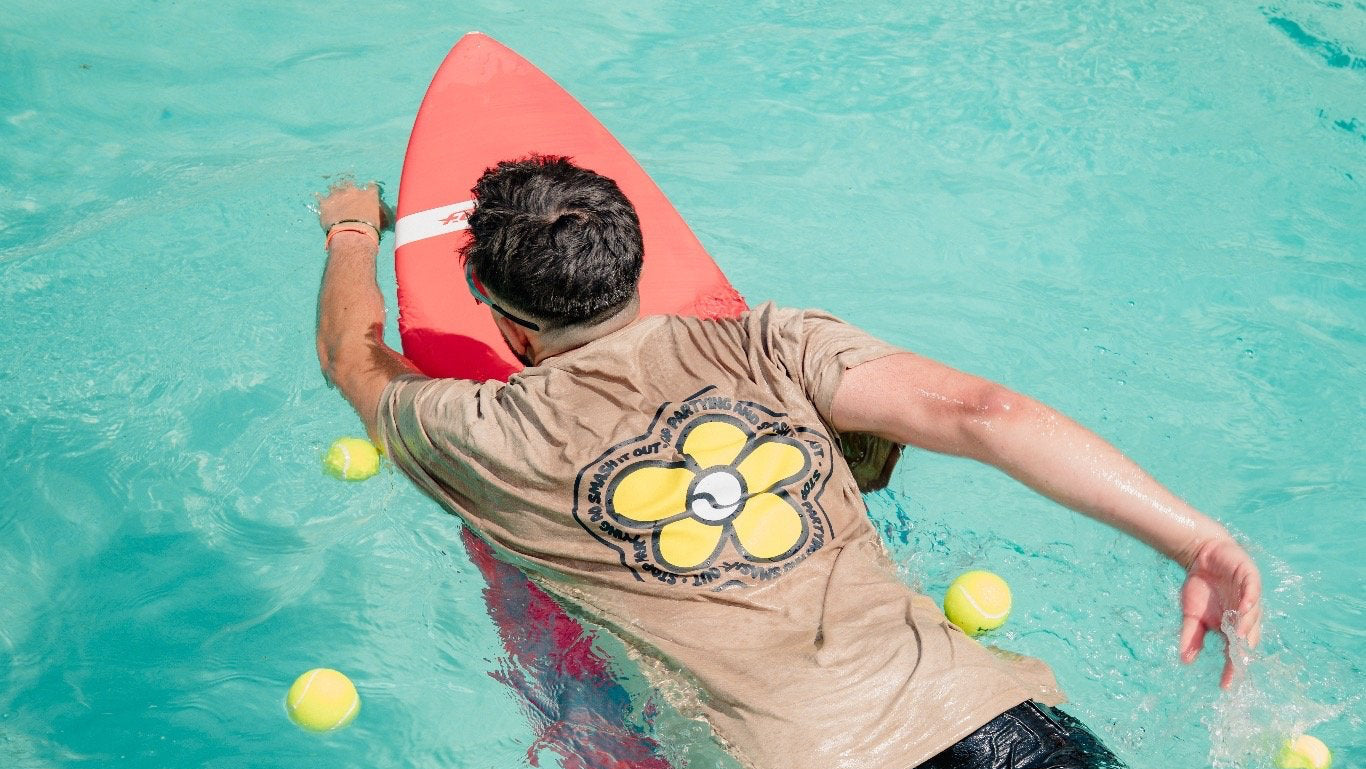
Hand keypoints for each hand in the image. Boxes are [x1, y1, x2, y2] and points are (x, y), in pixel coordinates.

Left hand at [316, 179, 392, 232]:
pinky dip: (321, 199)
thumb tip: (383, 219)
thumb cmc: (371, 232)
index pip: (372, 187)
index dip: (369, 192)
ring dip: (335, 195)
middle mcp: (354, 190)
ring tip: (335, 203)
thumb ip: (380, 216)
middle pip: (351, 185)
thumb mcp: (382, 223)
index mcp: (369, 194)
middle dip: (350, 192)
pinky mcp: (325, 203)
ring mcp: (338, 195)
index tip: (367, 198)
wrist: (353, 236)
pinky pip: (320, 197)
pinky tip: (320, 200)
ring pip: (334, 188)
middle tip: (349, 202)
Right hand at [1178, 536, 1261, 687]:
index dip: (1232, 668)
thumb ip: (1192, 636)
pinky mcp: (1250, 579)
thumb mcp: (1192, 615)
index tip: (1225, 685)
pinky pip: (1253, 592)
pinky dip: (1250, 601)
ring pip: (1253, 617)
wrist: (1202, 556)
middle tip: (1237, 665)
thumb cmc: (1200, 587)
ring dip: (1247, 627)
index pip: (1234, 652)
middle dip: (1243, 652)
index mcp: (1232, 627)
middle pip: (1248, 638)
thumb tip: (1185, 660)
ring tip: (1239, 638)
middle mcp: (1245, 616)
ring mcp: (1249, 598)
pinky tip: (1245, 608)